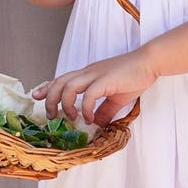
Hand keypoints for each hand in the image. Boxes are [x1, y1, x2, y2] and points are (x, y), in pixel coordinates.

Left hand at [32, 49, 158, 126]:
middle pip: (60, 82)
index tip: (37, 97)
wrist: (149, 63)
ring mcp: (96, 75)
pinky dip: (85, 108)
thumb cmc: (134, 77)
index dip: (47, 88)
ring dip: (65, 104)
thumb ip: (104, 111)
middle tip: (52, 116)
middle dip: (51, 99)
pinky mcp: (106, 79)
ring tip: (71, 118)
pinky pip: (89, 94)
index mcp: (88, 75)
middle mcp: (88, 73)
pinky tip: (89, 118)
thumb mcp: (116, 98)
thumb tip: (97, 124)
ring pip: (68, 86)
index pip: (62, 79)